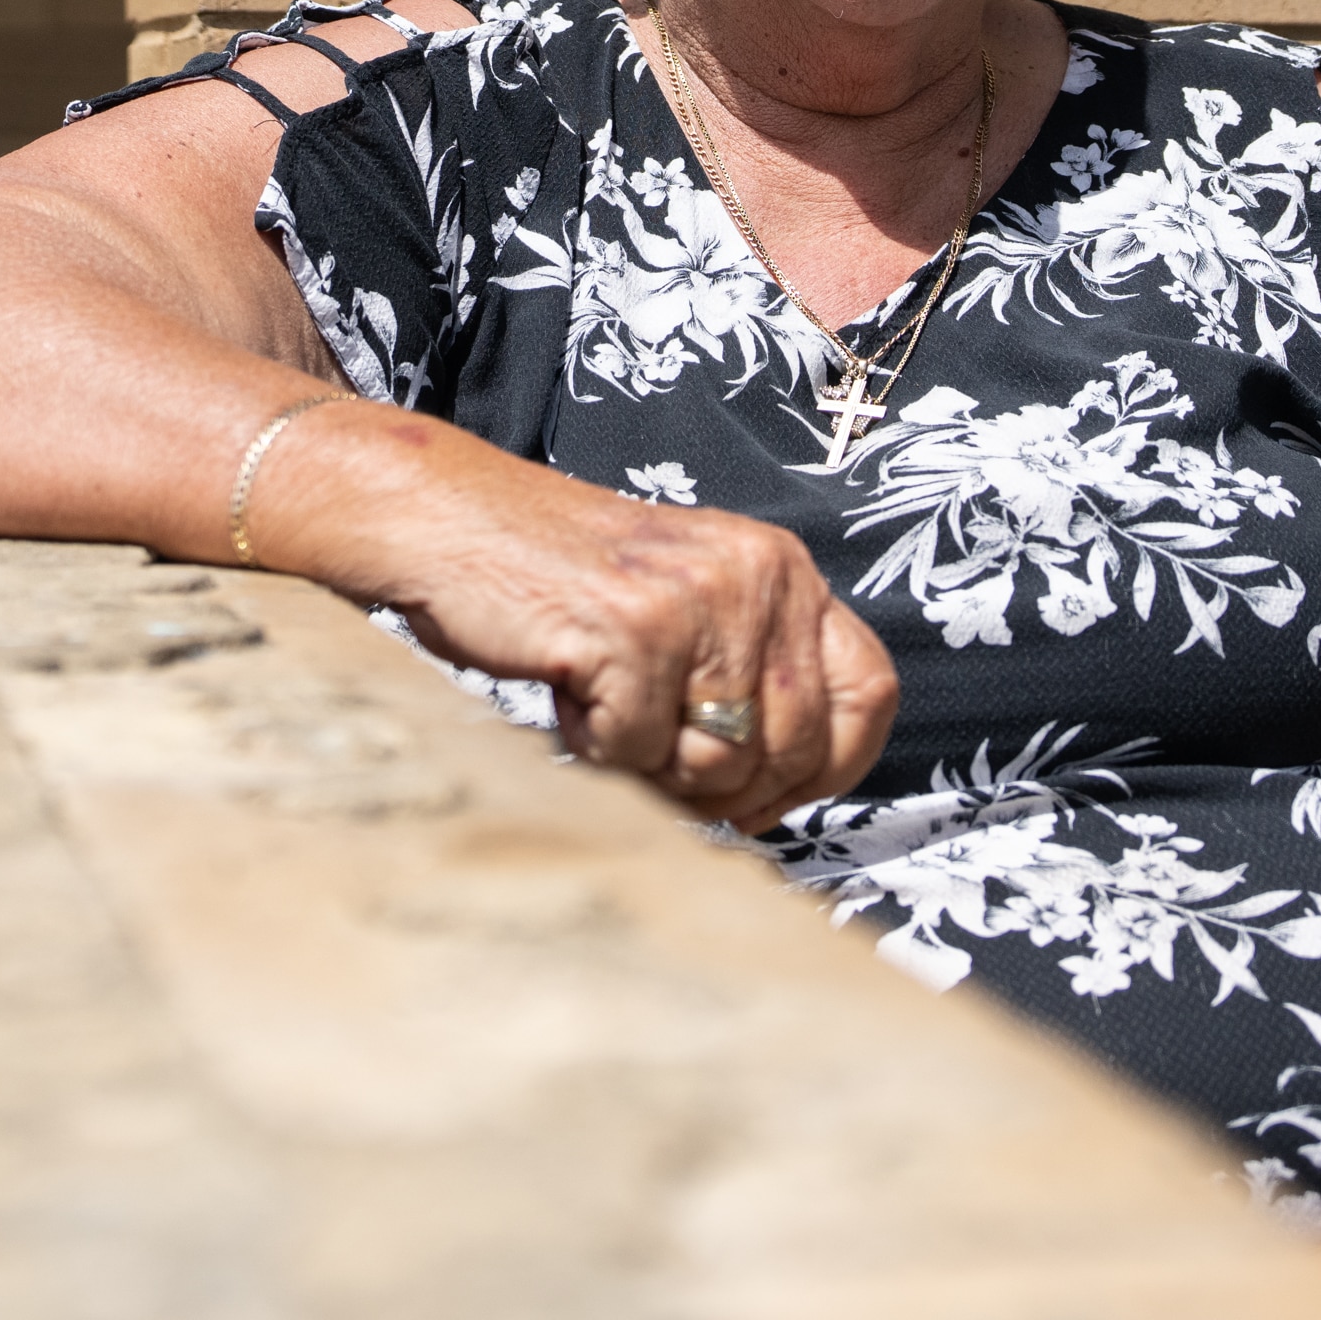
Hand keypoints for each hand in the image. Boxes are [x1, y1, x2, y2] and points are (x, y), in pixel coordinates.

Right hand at [258, 410, 898, 830]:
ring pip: (720, 764)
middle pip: (793, 750)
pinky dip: (596, 748)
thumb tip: (783, 797)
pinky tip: (568, 694)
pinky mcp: (635, 631)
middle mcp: (758, 574)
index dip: (826, 766)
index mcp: (783, 569)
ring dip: (652, 766)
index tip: (763, 794)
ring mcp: (699, 600)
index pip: (869, 692)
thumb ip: (751, 674)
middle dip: (724, 788)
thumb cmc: (562, 587)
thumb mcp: (689, 607)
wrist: (451, 522)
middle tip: (653, 757)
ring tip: (604, 706)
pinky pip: (641, 754)